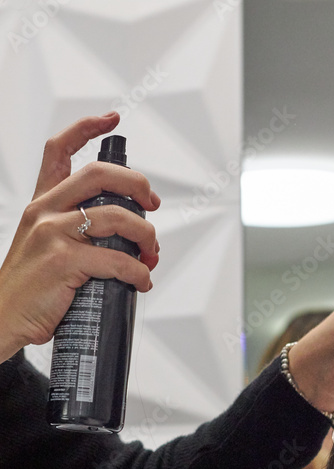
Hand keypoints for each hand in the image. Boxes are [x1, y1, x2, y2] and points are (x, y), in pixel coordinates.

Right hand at [0, 112, 160, 363]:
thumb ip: (73, 233)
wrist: (2, 318)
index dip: (87, 128)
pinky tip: (141, 281)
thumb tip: (123, 240)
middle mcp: (44, 212)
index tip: (112, 119)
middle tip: (153, 202)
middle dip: (136, 183)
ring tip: (151, 254)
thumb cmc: (29, 291)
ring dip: (145, 235)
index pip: (59, 151)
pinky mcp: (63, 262)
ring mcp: (52, 234)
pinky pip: (116, 260)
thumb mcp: (42, 248)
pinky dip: (138, 272)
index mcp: (41, 205)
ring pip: (116, 217)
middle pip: (99, 174)